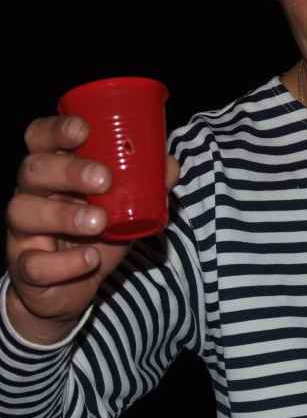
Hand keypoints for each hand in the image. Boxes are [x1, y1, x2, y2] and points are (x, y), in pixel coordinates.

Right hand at [4, 115, 178, 343]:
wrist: (74, 287)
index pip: (41, 138)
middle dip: (69, 171)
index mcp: (55, 169)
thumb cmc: (98, 233)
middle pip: (34, 170)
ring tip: (100, 221)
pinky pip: (34, 264)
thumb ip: (147, 184)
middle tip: (104, 179)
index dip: (56, 129)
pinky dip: (65, 262)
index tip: (83, 130)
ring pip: (24, 212)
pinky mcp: (25, 267)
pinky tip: (90, 258)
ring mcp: (24, 231)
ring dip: (64, 215)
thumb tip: (171, 164)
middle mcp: (32, 194)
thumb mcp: (126, 205)